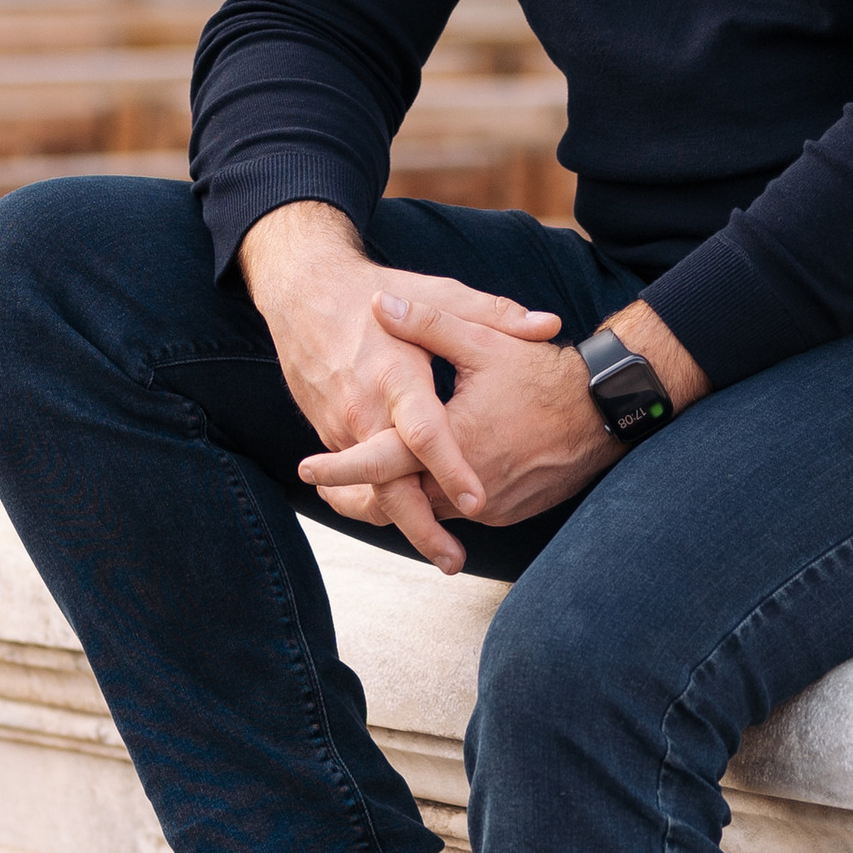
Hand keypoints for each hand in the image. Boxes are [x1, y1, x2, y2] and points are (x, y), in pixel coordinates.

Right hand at [238, 202, 561, 573]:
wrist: (303, 294)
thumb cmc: (375, 291)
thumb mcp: (436, 291)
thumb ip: (494, 313)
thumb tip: (550, 325)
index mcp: (394, 375)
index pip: (423, 431)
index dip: (450, 468)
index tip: (478, 500)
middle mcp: (363, 408)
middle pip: (388, 484)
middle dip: (420, 528)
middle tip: (454, 561)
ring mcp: (341, 427)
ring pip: (369, 491)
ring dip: (402, 524)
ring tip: (442, 553)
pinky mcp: (328, 434)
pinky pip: (354, 480)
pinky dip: (380, 502)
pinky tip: (409, 521)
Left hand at [299, 289, 711, 541]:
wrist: (606, 412)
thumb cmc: (544, 373)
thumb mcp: (484, 340)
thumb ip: (427, 323)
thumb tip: (378, 304)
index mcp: (455, 443)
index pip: (384, 465)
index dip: (341, 469)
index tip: (306, 471)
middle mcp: (471, 486)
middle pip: (398, 504)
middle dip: (357, 497)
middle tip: (324, 486)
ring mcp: (490, 505)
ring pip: (427, 514)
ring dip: (395, 503)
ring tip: (357, 489)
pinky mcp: (507, 512)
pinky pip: (457, 515)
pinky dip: (432, 503)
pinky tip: (416, 486)